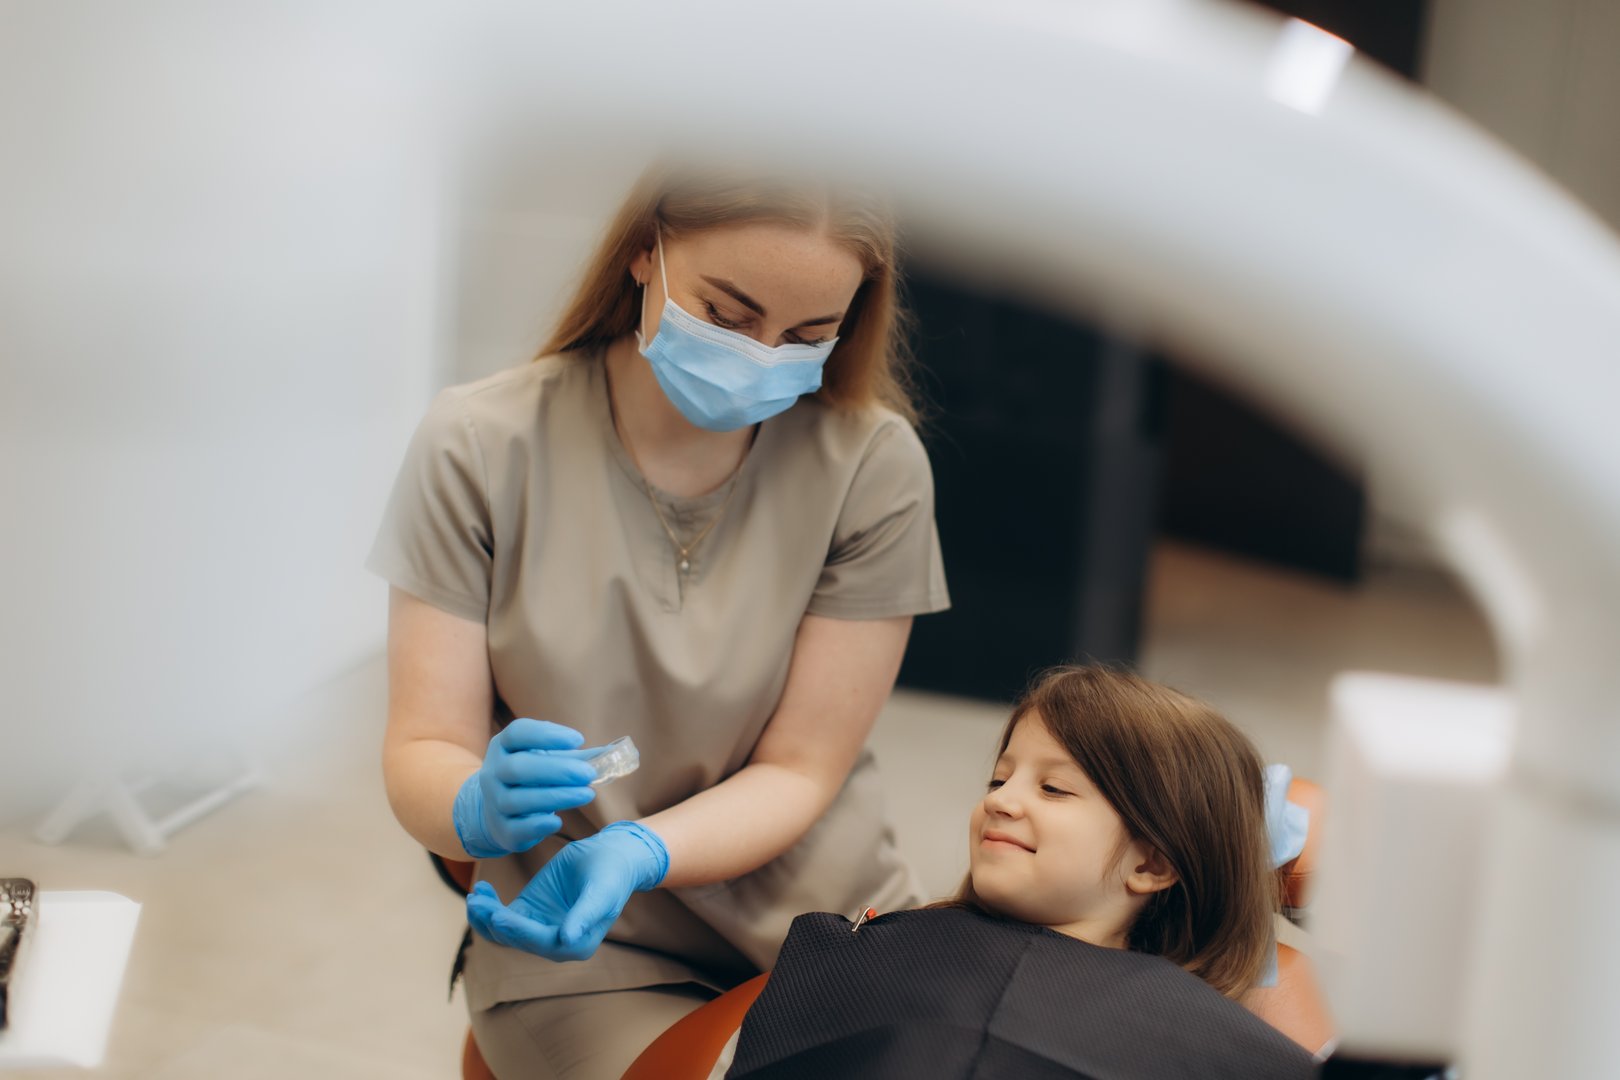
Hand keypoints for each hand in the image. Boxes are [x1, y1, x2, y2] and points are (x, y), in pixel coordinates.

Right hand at [452, 719, 597, 858]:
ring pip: (519, 799)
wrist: (495, 812)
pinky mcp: (502, 830)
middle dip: (557, 770)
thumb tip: (611, 753)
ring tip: (587, 794)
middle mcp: (493, 772)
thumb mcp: (545, 760)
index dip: (547, 735)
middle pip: (518, 768)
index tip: (578, 740)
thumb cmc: (529, 779)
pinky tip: (558, 821)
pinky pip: (517, 828)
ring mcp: (493, 802)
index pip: (518, 733)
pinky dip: (538, 825)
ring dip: (556, 796)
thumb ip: (575, 757)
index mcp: (503, 746)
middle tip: (588, 773)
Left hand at [465, 821, 668, 961]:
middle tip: (478, 902)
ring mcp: (540, 927)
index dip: (518, 930)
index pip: (541, 941)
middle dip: (494, 922)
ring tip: (476, 896)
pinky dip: (489, 905)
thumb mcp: (602, 892)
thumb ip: (585, 915)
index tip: (498, 915)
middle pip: (517, 939)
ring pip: (504, 931)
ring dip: (486, 917)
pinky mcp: (529, 911)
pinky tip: (481, 890)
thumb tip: (567, 940)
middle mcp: (556, 943)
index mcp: (577, 945)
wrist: (612, 855)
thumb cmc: (612, 874)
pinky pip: (502, 915)